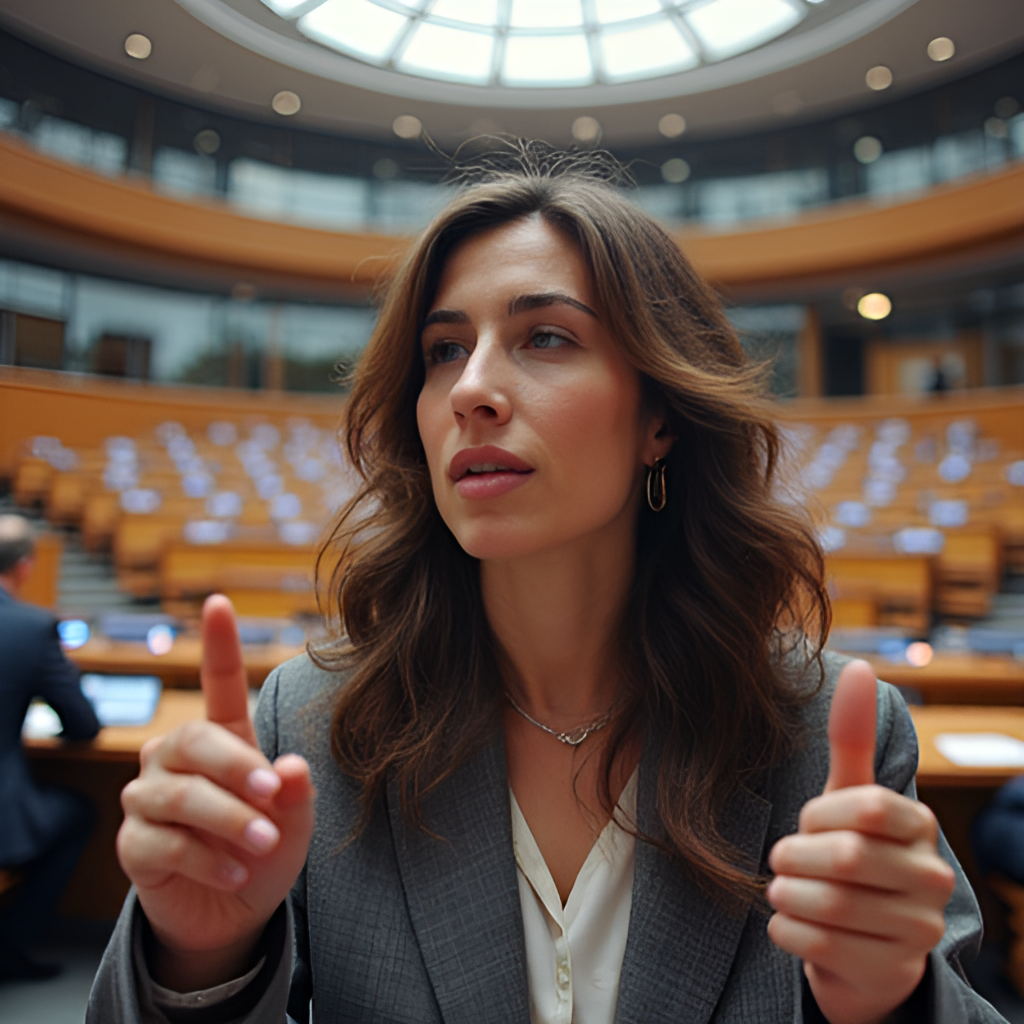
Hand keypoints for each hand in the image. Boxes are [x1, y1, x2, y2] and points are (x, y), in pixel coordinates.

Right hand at [117, 595, 315, 990]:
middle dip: (237, 768)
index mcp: (223, 738)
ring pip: (180, 795)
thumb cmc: (265, 847)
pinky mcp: (133, 843)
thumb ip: (295, 793)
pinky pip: (163, 842)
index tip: (220, 602)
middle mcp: (177, 757)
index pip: (219, 683)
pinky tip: (236, 873)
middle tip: (272, 796)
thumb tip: (291, 766)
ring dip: (229, 821)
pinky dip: (207, 860)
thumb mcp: (294, 821)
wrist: (234, 909)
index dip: (218, 644)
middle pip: (196, 740)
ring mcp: (149, 798)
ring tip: (264, 845)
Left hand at [766, 660, 955, 1023]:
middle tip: (784, 859)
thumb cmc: (850, 853)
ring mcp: (917, 931)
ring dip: (786, 893)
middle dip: (795, 856)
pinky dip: (785, 929)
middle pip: (843, 858)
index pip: (863, 807)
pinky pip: (817, 946)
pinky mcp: (889, 971)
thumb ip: (852, 737)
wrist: (864, 942)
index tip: (810, 823)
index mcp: (919, 825)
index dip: (818, 815)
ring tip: (785, 888)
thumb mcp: (848, 795)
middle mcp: (932, 878)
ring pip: (828, 905)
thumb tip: (859, 666)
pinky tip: (790, 921)